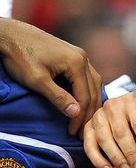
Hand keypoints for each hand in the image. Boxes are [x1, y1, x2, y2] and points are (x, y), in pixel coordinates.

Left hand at [0, 19, 101, 135]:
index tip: (73, 133)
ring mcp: (80, 55)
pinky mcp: (74, 55)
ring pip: (94, 83)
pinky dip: (88, 91)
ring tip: (85, 119)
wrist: (10, 34)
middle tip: (82, 132)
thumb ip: (58, 97)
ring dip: (91, 102)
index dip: (81, 117)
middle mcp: (83, 58)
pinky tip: (83, 101)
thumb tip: (76, 114)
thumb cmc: (20, 56)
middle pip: (94, 90)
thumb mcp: (37, 80)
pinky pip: (88, 77)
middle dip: (89, 112)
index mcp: (77, 63)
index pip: (85, 96)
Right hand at [84, 93, 135, 167]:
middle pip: (121, 132)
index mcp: (133, 100)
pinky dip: (97, 159)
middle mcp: (113, 105)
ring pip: (104, 139)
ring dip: (116, 157)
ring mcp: (98, 115)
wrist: (131, 111)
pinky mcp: (88, 127)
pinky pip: (89, 145)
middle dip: (131, 153)